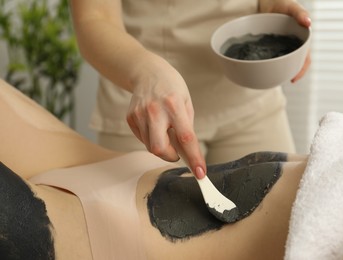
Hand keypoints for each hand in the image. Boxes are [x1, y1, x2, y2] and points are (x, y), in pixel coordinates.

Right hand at [126, 52, 205, 178]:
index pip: (186, 138)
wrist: (147, 72)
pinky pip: (142, 139)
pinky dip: (151, 139)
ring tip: (164, 130)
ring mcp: (139, 114)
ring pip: (150, 146)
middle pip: (159, 148)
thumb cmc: (172, 87)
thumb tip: (187, 153)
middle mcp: (155, 110)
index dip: (194, 158)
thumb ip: (186, 127)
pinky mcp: (130, 117)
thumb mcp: (186, 102)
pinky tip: (154, 125)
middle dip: (170, 156)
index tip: (200, 174)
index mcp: (174, 105)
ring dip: (161, 146)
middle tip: (176, 153)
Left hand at [259, 0, 311, 82]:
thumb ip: (299, 13)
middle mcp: (292, 44)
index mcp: (301, 38)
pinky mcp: (268, 44)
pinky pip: (270, 56)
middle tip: (280, 81)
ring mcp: (280, 45)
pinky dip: (268, 63)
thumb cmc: (281, 1)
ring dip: (279, 70)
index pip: (305, 58)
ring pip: (282, 61)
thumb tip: (308, 23)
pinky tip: (262, 68)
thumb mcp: (291, 6)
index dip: (301, 69)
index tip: (293, 79)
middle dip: (289, 73)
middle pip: (293, 63)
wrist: (265, 0)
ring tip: (272, 78)